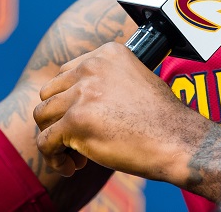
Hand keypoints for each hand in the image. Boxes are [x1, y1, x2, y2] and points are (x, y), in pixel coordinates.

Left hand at [33, 42, 209, 182]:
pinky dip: (53, 157)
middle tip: (76, 139)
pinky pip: (45, 141)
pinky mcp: (75, 121)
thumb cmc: (162, 119)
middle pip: (50, 93)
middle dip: (58, 118)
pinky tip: (71, 167)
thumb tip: (76, 100)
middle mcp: (91, 67)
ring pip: (43, 115)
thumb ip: (105, 81)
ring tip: (73, 155)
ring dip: (54, 138)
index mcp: (107, 53)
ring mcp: (82, 93)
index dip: (70, 100)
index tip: (84, 118)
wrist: (177, 140)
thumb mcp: (135, 80)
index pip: (66, 73)